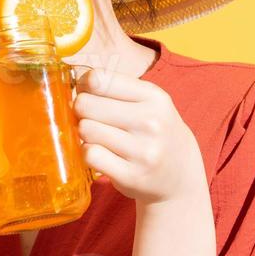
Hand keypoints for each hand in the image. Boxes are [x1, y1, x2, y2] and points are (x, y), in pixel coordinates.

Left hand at [72, 67, 205, 205]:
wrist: (181, 174)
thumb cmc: (155, 132)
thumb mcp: (148, 102)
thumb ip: (115, 88)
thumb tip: (74, 85)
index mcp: (154, 97)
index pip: (98, 79)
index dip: (84, 85)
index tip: (88, 93)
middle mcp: (151, 122)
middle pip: (86, 104)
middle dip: (81, 110)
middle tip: (91, 118)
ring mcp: (143, 151)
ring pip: (86, 130)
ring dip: (85, 133)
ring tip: (98, 136)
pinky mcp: (131, 176)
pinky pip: (91, 155)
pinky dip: (89, 153)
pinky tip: (100, 154)